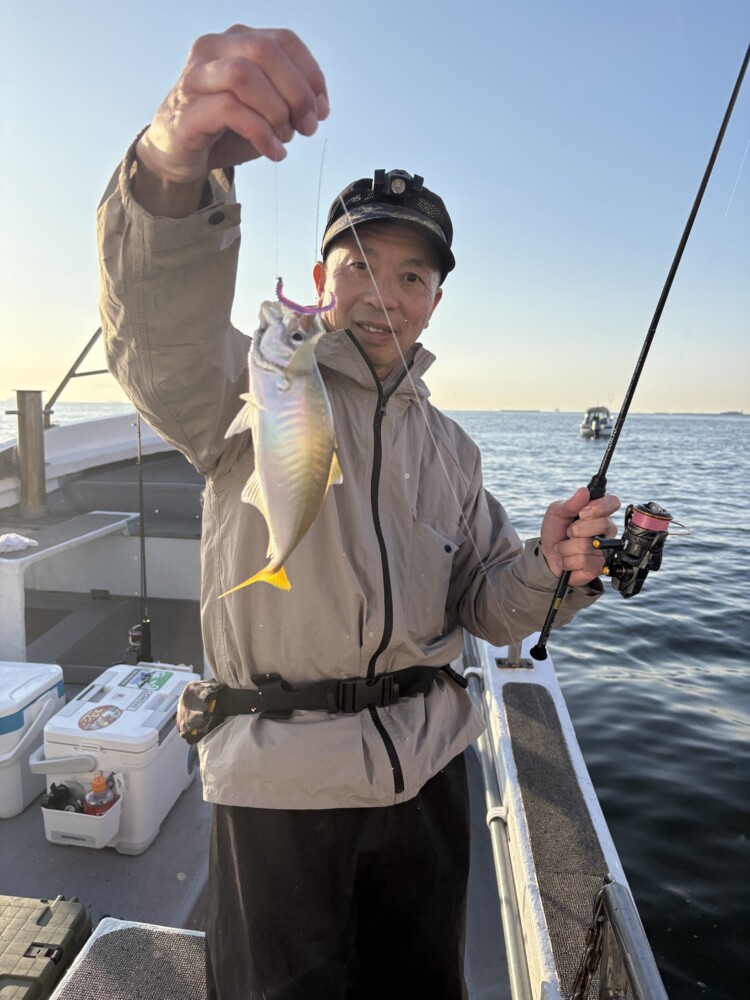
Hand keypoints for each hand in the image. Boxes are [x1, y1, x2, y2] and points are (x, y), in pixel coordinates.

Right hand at [136, 25, 328, 187]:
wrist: (177, 152)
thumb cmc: (224, 126)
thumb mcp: (264, 108)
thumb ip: (289, 100)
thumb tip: (319, 109)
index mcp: (235, 41)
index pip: (284, 40)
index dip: (311, 74)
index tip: (322, 110)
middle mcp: (213, 49)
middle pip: (265, 50)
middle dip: (297, 91)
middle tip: (308, 126)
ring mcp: (196, 77)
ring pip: (244, 74)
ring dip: (276, 110)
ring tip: (286, 137)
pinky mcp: (187, 109)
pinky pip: (230, 110)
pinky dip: (261, 133)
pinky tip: (273, 152)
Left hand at [540, 487, 619, 587]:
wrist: (547, 556)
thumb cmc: (555, 531)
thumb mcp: (556, 513)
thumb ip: (569, 503)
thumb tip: (584, 491)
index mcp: (599, 512)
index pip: (613, 503)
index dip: (598, 507)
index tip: (581, 513)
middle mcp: (606, 529)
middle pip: (602, 524)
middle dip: (576, 529)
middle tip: (568, 532)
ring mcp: (605, 548)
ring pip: (589, 545)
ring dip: (567, 547)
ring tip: (564, 548)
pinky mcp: (600, 565)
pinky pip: (585, 561)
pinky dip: (569, 561)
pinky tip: (567, 559)